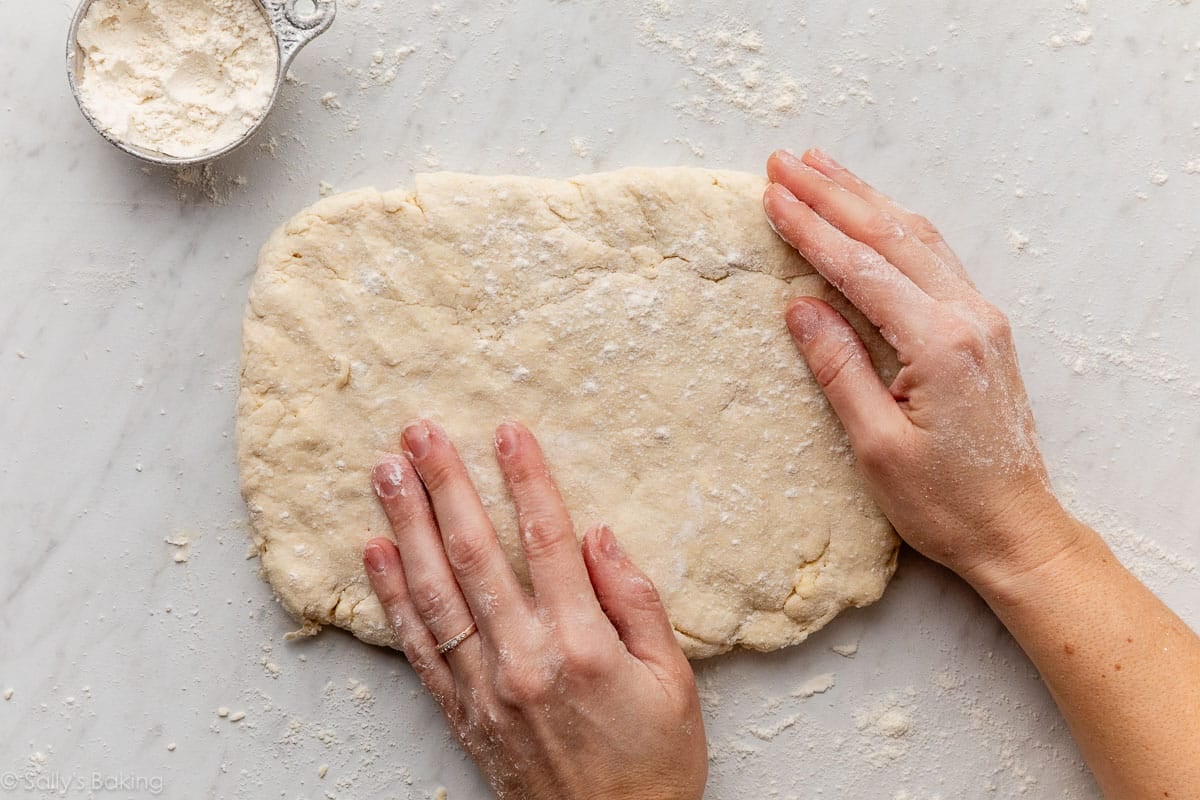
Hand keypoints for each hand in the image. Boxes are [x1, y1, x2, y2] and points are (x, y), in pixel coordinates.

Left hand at [362, 420, 705, 799]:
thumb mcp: (674, 682)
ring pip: (435, 591)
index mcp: (582, 646)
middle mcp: (522, 659)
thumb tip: (597, 537)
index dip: (526, 480)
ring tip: (385, 472)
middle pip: (475, 554)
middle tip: (420, 432)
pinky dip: (392, 596)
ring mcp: (483, 686)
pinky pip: (419, 645)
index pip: (546, 542)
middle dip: (445, 485)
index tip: (508, 432)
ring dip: (407, 526)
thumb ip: (637, 603)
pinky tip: (375, 552)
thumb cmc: (653, 765)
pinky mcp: (461, 711)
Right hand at [762, 148, 1074, 593]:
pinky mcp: (982, 329)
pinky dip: (895, 226)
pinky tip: (874, 213)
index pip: (862, 269)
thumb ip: (840, 368)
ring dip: (866, 198)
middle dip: (833, 193)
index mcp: (940, 343)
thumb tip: (800, 307)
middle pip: (891, 235)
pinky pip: (934, 258)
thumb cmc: (946, 503)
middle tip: (784, 161)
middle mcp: (967, 317)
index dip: (812, 229)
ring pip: (917, 237)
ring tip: (820, 167)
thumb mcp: (878, 446)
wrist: (1017, 529)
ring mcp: (981, 318)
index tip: (772, 195)